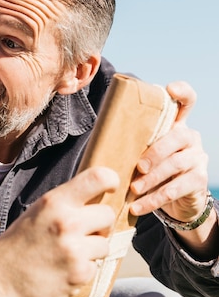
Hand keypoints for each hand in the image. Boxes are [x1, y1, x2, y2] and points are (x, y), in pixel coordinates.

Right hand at [0, 166, 117, 296]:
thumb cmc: (15, 247)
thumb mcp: (35, 215)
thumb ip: (63, 206)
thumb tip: (95, 199)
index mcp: (54, 202)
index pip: (98, 178)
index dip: (110, 181)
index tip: (111, 188)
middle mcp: (67, 223)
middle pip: (107, 215)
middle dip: (99, 224)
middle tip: (81, 233)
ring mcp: (75, 250)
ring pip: (104, 244)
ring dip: (91, 250)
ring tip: (67, 254)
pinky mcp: (79, 275)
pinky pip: (95, 267)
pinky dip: (82, 270)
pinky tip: (62, 271)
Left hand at [129, 81, 208, 220]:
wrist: (174, 202)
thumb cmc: (149, 172)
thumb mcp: (139, 154)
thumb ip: (130, 142)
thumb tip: (96, 137)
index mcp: (175, 126)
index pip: (187, 102)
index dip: (182, 93)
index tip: (170, 89)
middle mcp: (190, 138)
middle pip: (178, 137)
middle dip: (156, 152)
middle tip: (137, 168)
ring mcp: (197, 158)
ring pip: (177, 164)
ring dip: (152, 179)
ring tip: (133, 190)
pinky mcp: (199, 180)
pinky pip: (177, 189)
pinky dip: (154, 199)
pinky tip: (137, 208)